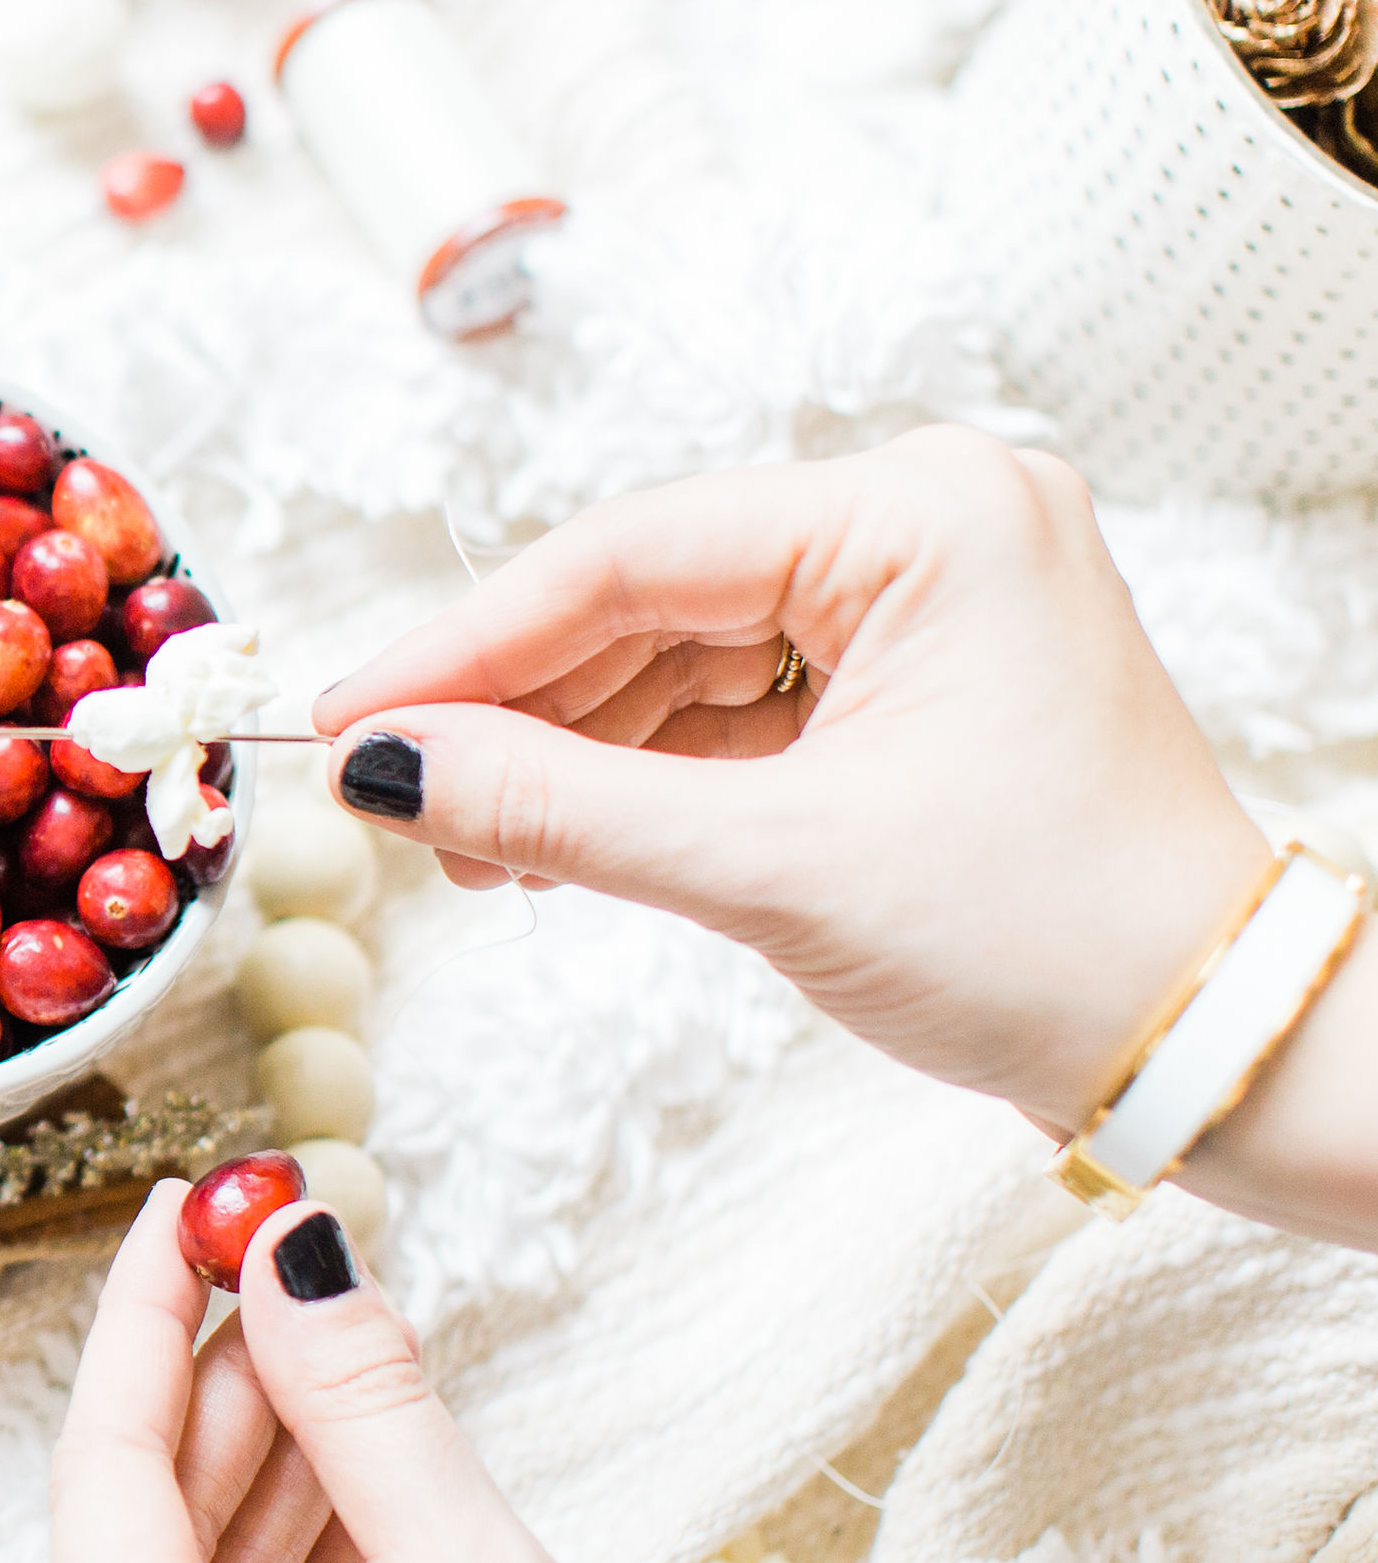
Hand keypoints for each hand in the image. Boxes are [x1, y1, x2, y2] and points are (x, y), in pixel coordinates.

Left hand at [40, 1187, 806, 1562]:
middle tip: (277, 1253)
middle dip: (223, 1397)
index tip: (184, 1207)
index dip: (143, 1324)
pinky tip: (353, 1489)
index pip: (103, 1484)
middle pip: (142, 1550)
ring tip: (335, 1353)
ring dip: (266, 1485)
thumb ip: (370, 1414)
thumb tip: (295, 1251)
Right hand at [311, 429, 1271, 1137]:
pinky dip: (638, 777)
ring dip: (565, 754)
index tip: (348, 721)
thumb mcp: (772, 870)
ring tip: (463, 849)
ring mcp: (924, 603)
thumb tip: (384, 770)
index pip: (631, 555)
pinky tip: (547, 843)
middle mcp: (929, 526)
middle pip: (645, 600)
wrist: (1214, 1048)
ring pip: (674, 658)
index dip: (467, 644)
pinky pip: (731, 708)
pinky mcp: (912, 683)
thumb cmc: (1055, 941)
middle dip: (513, 710)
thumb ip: (556, 806)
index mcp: (925, 514)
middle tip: (385, 797)